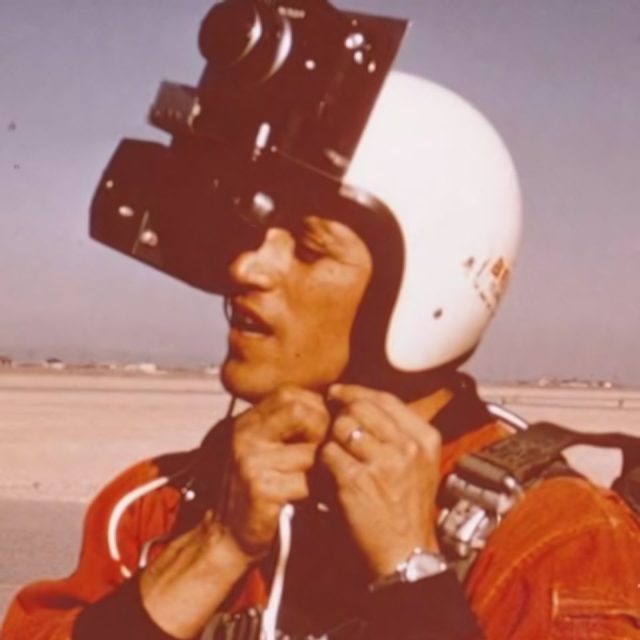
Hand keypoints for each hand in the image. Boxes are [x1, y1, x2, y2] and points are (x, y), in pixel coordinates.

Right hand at [224, 385, 329, 557]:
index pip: (290, 394)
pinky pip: (307, 483)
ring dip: (320, 470)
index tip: (323, 430)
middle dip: (321, 431)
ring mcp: (251, 461)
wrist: (225, 535)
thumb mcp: (262, 449)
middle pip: (301, 412)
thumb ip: (285, 427)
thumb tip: (332, 407)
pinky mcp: (261, 489)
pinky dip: (314, 493)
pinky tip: (307, 500)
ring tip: (314, 482)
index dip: (315, 408)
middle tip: (323, 454)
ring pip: (311, 452)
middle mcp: (245, 435)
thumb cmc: (255, 489)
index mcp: (247, 422)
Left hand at [321, 384, 441, 577]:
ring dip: (331, 440)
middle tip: (331, 426)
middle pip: (359, 409)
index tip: (338, 393)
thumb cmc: (408, 507)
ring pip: (340, 428)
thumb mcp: (421, 463)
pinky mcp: (356, 482)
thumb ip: (399, 431)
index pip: (385, 398)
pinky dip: (322, 463)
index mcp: (424, 438)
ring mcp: (382, 464)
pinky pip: (328, 454)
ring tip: (335, 456)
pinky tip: (329, 475)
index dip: (356, 392)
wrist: (406, 553)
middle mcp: (407, 448)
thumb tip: (360, 399)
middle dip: (340, 415)